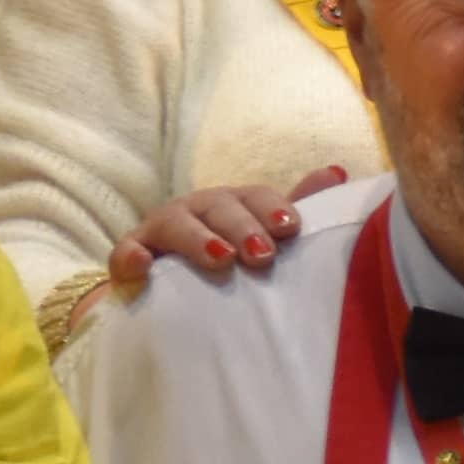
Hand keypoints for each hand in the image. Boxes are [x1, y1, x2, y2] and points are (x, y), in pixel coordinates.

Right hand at [99, 171, 339, 300]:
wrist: (169, 290)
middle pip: (219, 208)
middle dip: (242, 227)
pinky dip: (130, 257)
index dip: (273, 209)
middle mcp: (198, 209)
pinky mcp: (132, 255)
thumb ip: (294, 208)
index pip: (256, 197)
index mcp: (234, 204)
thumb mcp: (262, 233)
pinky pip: (125, 253)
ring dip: (197, 239)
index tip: (291, 230)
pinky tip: (142, 267)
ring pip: (176, 225)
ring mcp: (161, 231)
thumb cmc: (228, 257)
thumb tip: (338, 173)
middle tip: (262, 254)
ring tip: (220, 259)